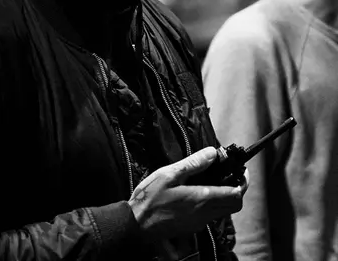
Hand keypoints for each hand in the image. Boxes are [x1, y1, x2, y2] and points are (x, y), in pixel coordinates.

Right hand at [128, 147, 244, 240]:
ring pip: (224, 212)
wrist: (137, 224)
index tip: (242, 170)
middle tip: (231, 175)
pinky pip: (212, 216)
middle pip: (234, 205)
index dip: (243, 182)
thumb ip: (193, 164)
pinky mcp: (192, 227)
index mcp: (201, 198)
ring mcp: (199, 223)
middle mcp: (204, 213)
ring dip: (226, 197)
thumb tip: (212, 153)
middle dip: (237, 190)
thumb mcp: (169, 174)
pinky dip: (215, 204)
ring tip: (216, 181)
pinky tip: (201, 193)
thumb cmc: (150, 198)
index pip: (235, 194)